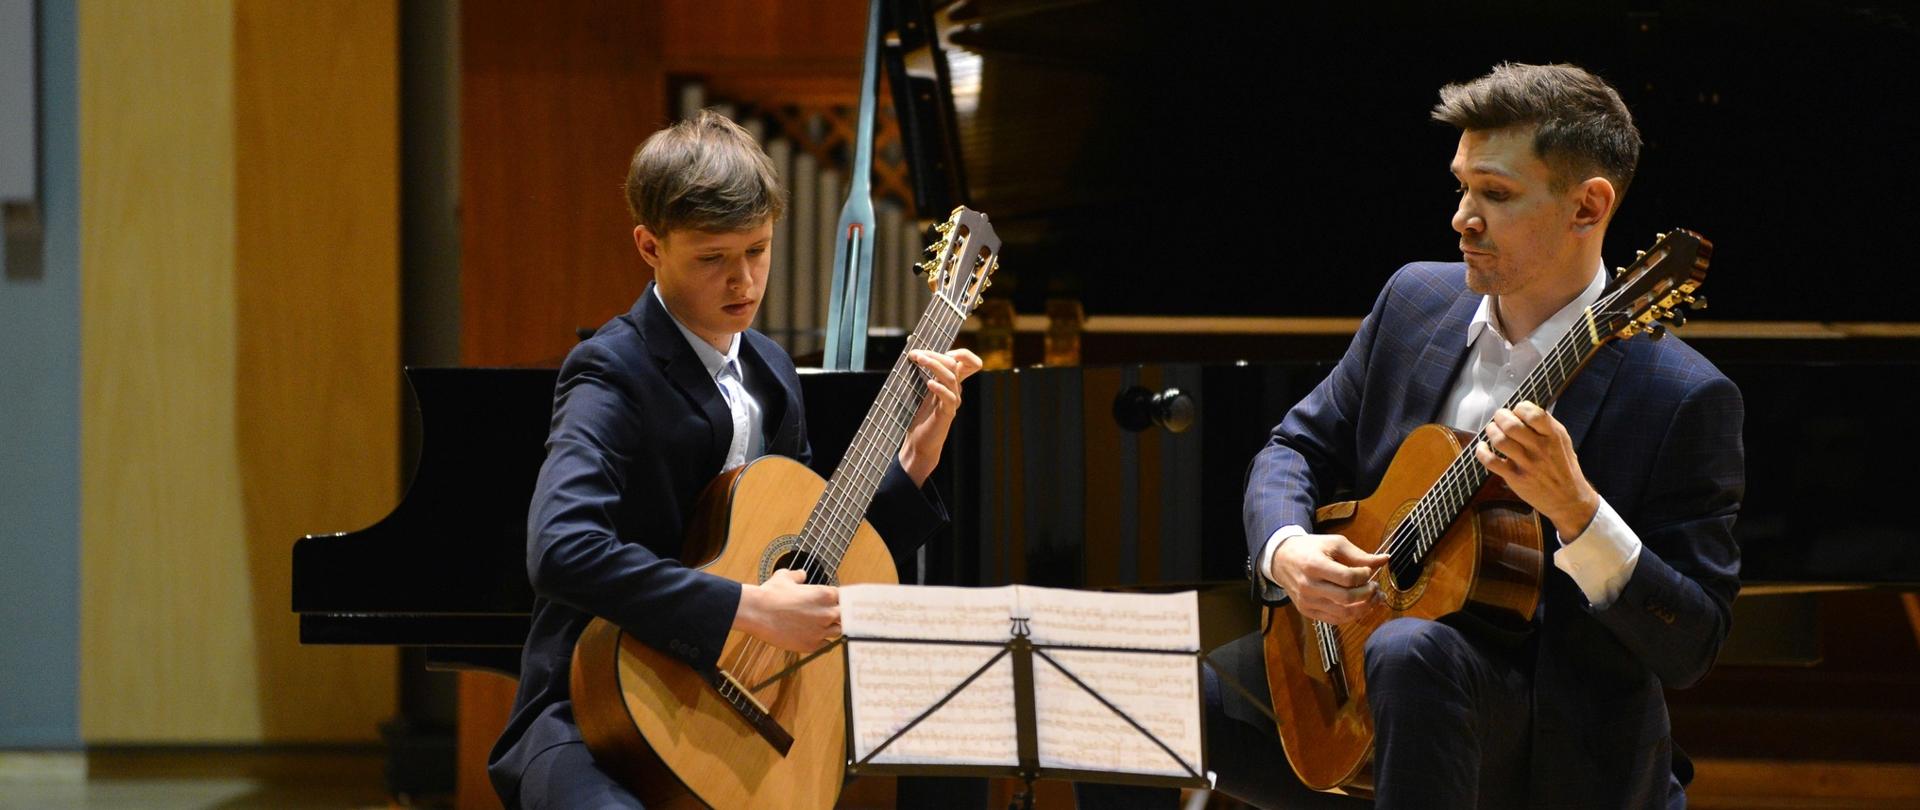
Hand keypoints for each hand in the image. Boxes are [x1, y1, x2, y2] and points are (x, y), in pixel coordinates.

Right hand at [733, 569, 838, 652]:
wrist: (757, 613)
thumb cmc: (771, 594)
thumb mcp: (785, 577)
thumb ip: (797, 575)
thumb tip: (802, 574)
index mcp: (825, 594)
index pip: (845, 597)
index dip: (840, 599)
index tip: (837, 601)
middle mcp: (827, 613)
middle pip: (846, 615)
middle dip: (841, 614)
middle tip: (834, 615)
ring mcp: (820, 630)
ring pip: (838, 631)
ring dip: (833, 628)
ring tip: (823, 626)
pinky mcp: (812, 645)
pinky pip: (826, 645)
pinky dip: (822, 641)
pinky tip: (814, 636)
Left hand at [898, 348, 983, 485]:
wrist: (919, 443)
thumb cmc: (918, 416)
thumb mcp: (919, 389)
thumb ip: (920, 370)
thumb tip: (912, 346)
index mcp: (951, 382)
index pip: (969, 362)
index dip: (961, 352)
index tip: (935, 348)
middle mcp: (956, 389)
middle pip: (955, 364)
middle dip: (935, 354)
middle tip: (915, 353)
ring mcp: (953, 401)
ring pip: (951, 377)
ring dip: (934, 365)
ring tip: (919, 360)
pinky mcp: (947, 413)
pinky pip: (949, 397)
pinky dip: (939, 388)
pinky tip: (928, 383)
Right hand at [1268, 533, 1389, 623]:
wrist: (1281, 560)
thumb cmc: (1310, 549)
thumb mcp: (1333, 544)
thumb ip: (1359, 555)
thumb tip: (1384, 560)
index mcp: (1314, 565)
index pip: (1347, 578)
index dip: (1364, 576)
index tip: (1368, 571)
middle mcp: (1308, 586)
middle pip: (1347, 598)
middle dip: (1368, 594)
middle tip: (1375, 587)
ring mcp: (1307, 601)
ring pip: (1344, 614)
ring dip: (1365, 608)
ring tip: (1374, 598)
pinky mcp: (1307, 611)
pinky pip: (1335, 620)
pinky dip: (1352, 615)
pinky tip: (1360, 606)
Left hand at [1474, 401, 1599, 535]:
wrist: (1568, 499)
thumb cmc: (1563, 467)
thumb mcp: (1562, 442)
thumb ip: (1545, 426)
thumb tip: (1521, 410)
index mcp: (1554, 436)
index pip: (1533, 413)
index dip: (1519, 408)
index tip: (1516, 411)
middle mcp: (1540, 448)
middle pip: (1511, 425)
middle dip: (1500, 416)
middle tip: (1500, 418)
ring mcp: (1527, 464)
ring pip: (1500, 440)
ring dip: (1491, 431)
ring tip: (1492, 430)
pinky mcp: (1515, 478)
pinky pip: (1491, 461)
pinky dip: (1481, 452)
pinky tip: (1482, 447)